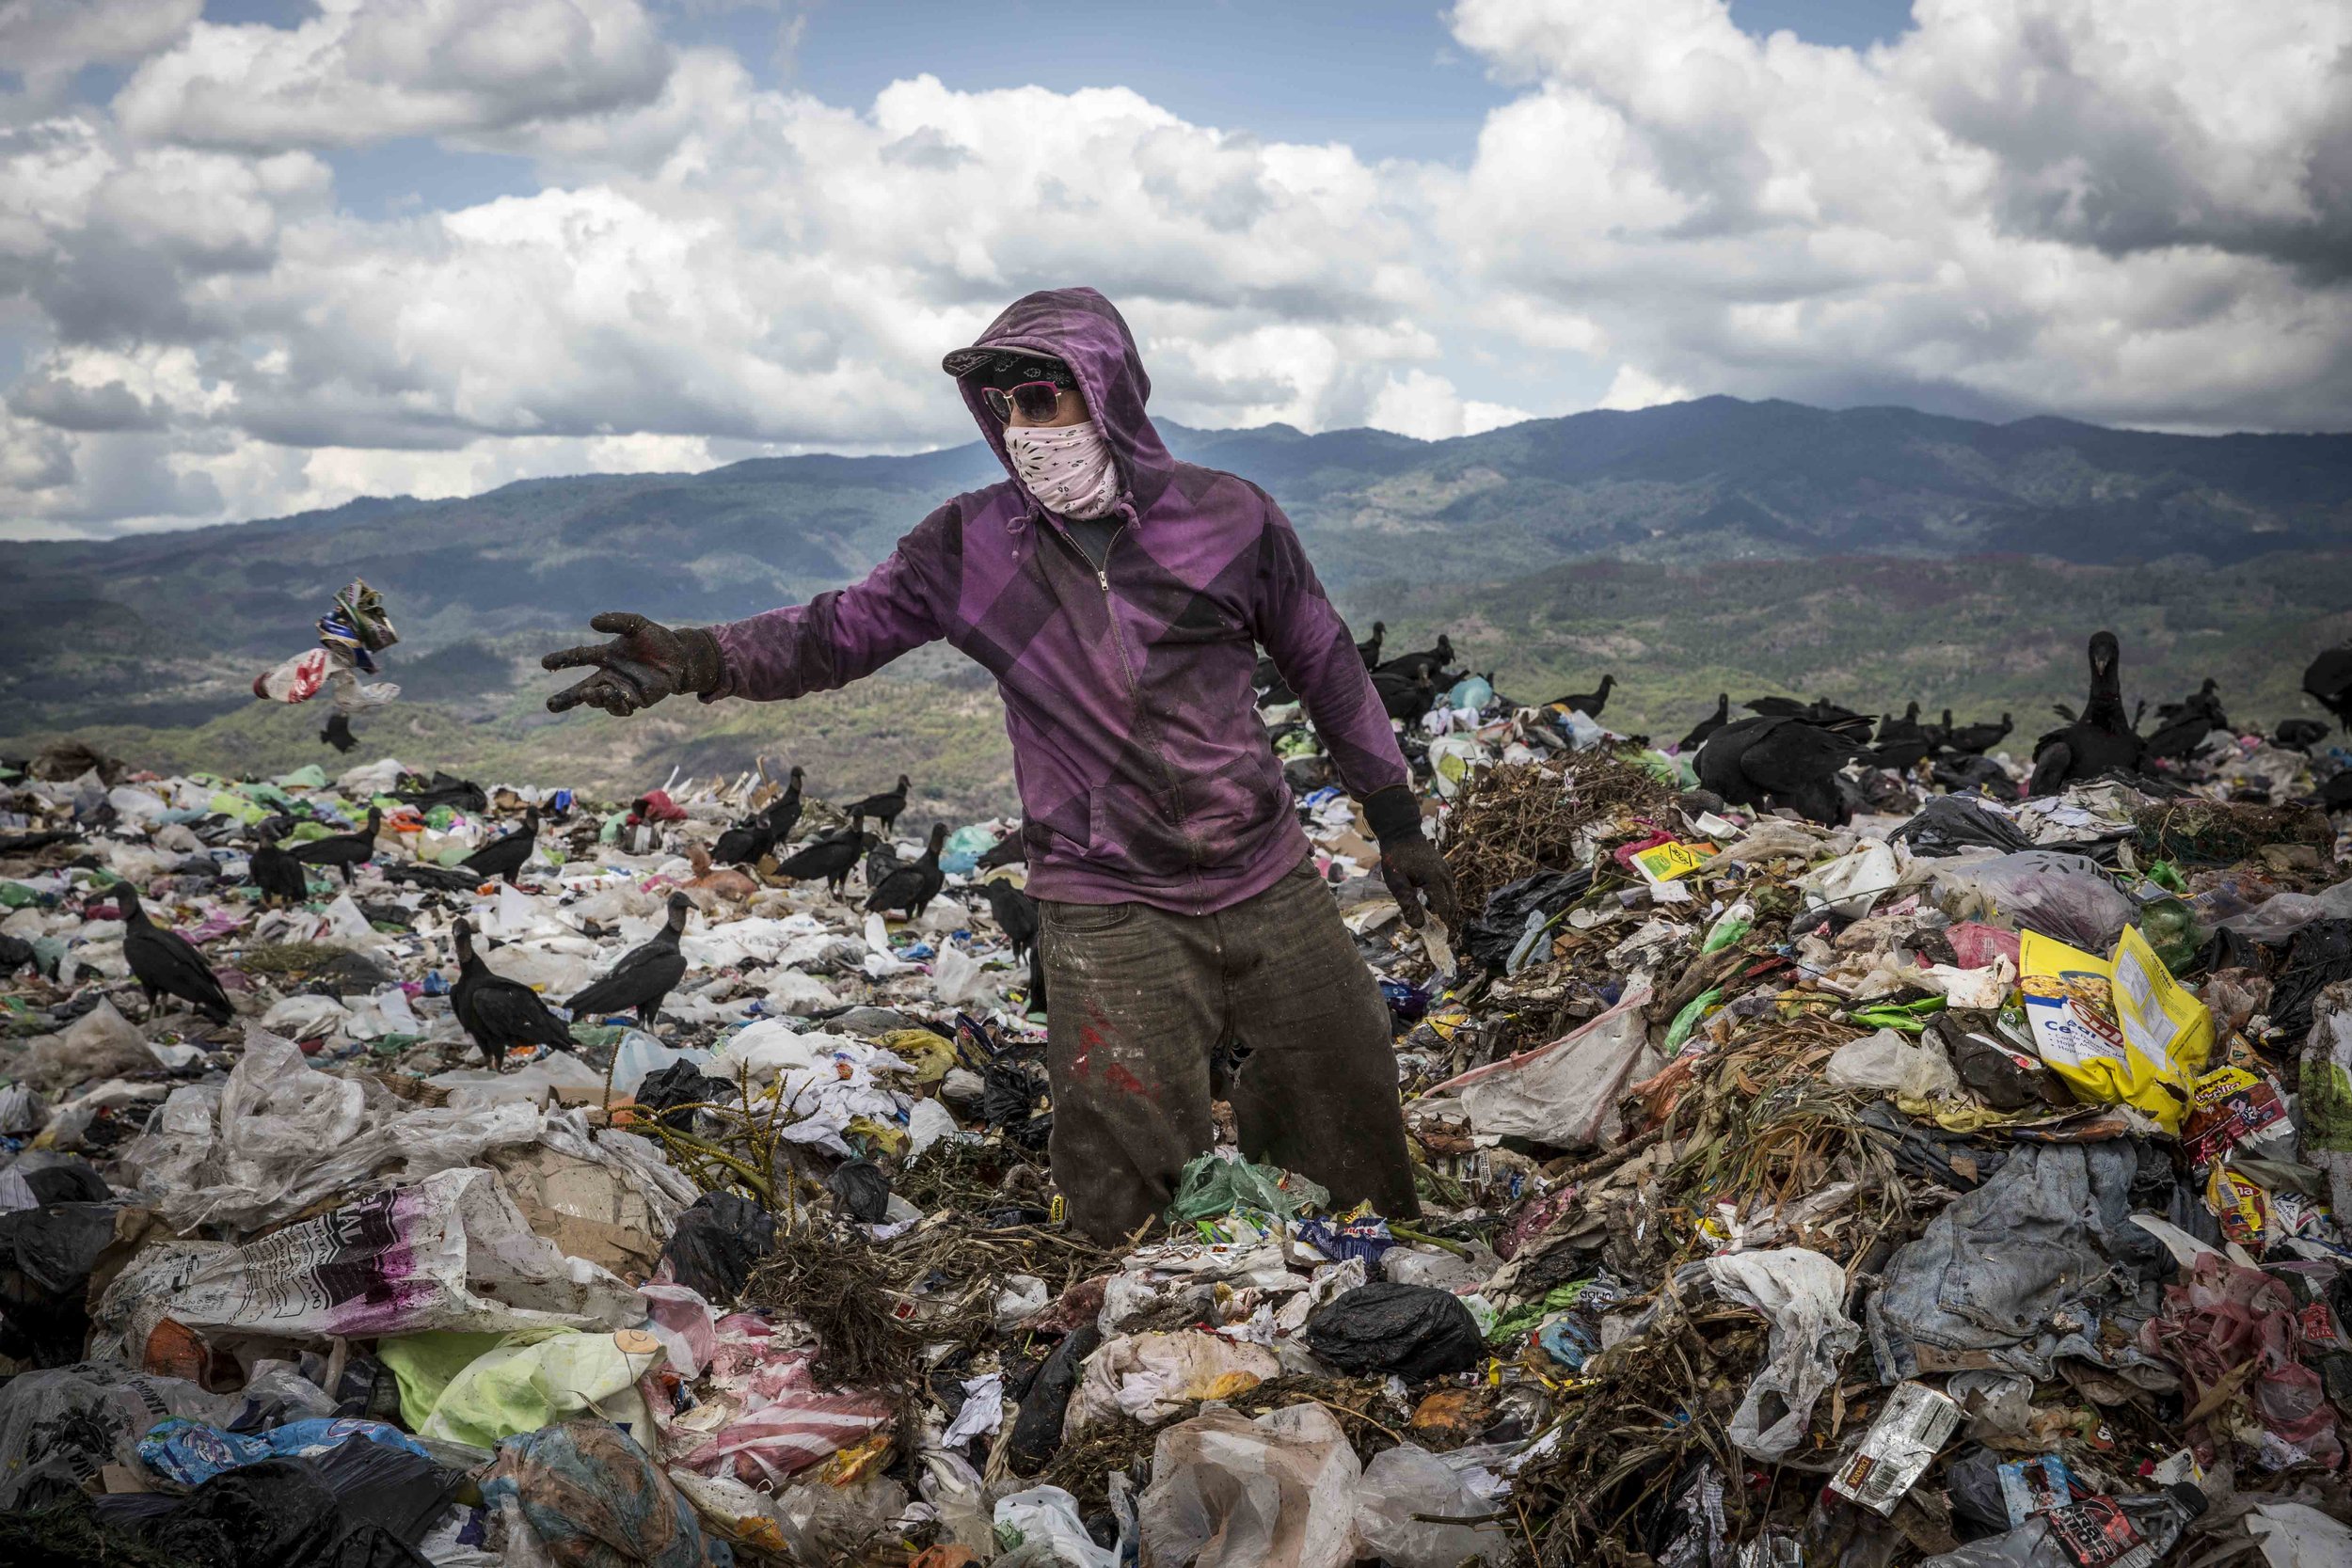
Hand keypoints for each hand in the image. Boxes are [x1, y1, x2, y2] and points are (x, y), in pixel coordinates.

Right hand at [541, 612, 722, 715]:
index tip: (544, 662)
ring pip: (601, 699)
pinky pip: (622, 707)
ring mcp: (622, 689)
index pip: (579, 658)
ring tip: (590, 692)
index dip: (562, 659)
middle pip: (582, 690)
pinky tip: (614, 696)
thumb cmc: (656, 639)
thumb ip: (616, 621)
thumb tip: (591, 622)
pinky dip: (615, 704)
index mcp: (605, 656)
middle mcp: (610, 675)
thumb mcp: (636, 624)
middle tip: (550, 705)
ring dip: (594, 697)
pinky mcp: (637, 700)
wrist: (681, 656)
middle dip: (566, 698)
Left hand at [1379, 832, 1463, 933]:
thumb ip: (1408, 903)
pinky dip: (1442, 901)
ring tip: (1431, 923)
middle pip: (1452, 905)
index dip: (1442, 925)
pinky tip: (1428, 906)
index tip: (1438, 939)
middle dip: (1446, 921)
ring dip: (1444, 911)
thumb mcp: (1397, 882)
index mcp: (1435, 879)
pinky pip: (1447, 890)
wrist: (1401, 832)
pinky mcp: (1443, 870)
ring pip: (1452, 898)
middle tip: (1437, 936)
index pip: (1444, 909)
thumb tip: (1419, 926)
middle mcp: (1445, 876)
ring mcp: (1446, 872)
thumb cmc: (1396, 857)